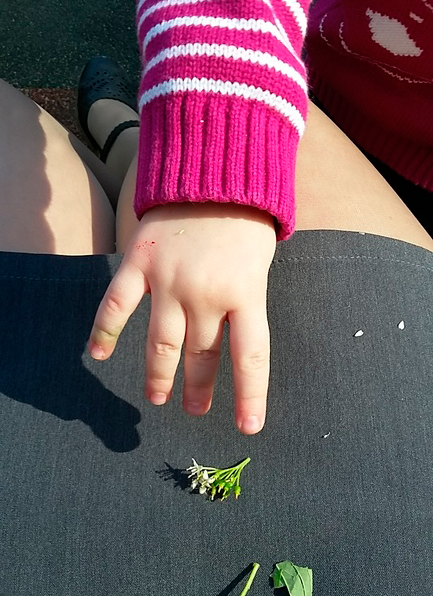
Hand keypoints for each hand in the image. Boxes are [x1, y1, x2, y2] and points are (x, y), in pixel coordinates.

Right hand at [87, 202, 275, 433]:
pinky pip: (117, 306)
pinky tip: (98, 356)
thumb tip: (231, 345)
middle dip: (199, 389)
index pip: (250, 358)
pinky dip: (105, 332)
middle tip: (195, 409)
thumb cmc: (244, 219)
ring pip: (161, 343)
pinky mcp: (139, 262)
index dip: (250, 396)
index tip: (247, 427)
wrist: (214, 167)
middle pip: (202, 356)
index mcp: (246, 293)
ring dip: (158, 376)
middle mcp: (206, 293)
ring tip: (158, 399)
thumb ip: (245, 302)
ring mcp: (169, 280)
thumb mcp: (260, 262)